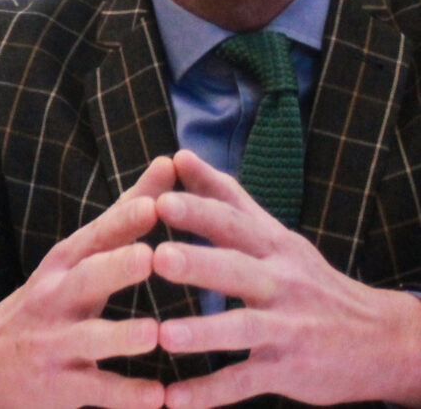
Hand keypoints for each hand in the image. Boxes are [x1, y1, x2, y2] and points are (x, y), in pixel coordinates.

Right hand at [0, 156, 175, 408]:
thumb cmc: (50, 299)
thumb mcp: (76, 256)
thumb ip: (125, 215)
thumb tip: (171, 162)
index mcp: (64, 263)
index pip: (94, 236)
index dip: (123, 221)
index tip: (155, 203)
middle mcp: (56, 298)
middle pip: (86, 280)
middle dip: (116, 269)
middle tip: (149, 257)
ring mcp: (57, 343)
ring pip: (91, 339)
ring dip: (121, 336)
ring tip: (153, 333)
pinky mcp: (62, 386)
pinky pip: (98, 391)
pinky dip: (127, 394)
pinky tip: (159, 397)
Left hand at [155, 149, 420, 408]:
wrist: (382, 340)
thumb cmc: (309, 281)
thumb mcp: (274, 235)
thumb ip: (224, 197)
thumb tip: (178, 155)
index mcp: (272, 248)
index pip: (233, 224)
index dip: (198, 211)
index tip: (159, 198)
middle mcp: (280, 284)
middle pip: (237, 270)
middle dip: (199, 263)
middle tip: (157, 257)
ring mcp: (285, 329)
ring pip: (242, 330)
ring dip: (203, 333)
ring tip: (164, 335)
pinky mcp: (286, 370)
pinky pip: (244, 382)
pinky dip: (209, 393)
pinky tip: (173, 400)